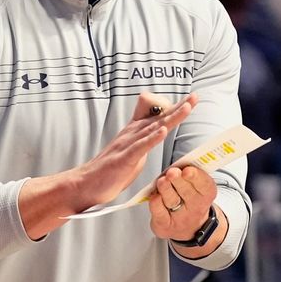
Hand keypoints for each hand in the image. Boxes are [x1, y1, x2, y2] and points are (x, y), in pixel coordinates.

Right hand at [74, 93, 195, 207]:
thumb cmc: (109, 170)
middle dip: (179, 107)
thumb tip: (158, 133)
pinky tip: (163, 132)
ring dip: (171, 117)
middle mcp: (132, 134)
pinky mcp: (124, 158)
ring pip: (153, 127)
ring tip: (186, 108)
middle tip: (195, 97)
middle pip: (159, 117)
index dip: (173, 107)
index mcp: (135, 132)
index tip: (189, 100)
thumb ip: (145, 140)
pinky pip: (140, 146)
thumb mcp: (132, 150)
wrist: (85, 184)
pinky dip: (152, 138)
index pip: (157, 115)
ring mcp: (128, 145)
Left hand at [147, 165, 217, 241]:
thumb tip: (179, 162)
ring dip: (166, 189)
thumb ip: (191, 172)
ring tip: (162, 181)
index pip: (204, 184)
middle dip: (178, 180)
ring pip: (172, 200)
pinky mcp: (165, 225)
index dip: (195, 176)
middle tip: (172, 173)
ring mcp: (180, 218)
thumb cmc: (190, 200)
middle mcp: (195, 207)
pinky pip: (159, 212)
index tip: (187, 170)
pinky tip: (155, 195)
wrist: (189, 227)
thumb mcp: (198, 186)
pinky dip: (155, 202)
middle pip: (186, 192)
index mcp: (206, 193)